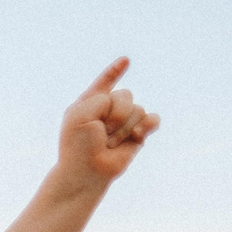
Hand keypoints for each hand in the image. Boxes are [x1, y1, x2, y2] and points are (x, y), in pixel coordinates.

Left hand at [55, 58, 158, 190]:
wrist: (87, 171)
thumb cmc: (79, 145)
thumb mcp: (81, 114)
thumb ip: (102, 98)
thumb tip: (129, 107)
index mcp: (90, 102)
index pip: (104, 83)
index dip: (115, 71)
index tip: (126, 61)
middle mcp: (108, 110)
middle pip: (126, 95)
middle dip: (116, 114)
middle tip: (101, 133)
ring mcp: (124, 122)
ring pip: (138, 109)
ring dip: (124, 128)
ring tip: (109, 143)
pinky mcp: (138, 134)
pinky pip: (152, 119)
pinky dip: (148, 125)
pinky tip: (137, 135)